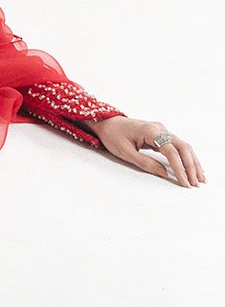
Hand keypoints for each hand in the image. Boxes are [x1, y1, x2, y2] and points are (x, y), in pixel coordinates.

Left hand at [87, 116, 205, 186]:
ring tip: (199, 178)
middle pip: (182, 146)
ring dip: (192, 162)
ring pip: (183, 146)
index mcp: (150, 131)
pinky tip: (192, 168)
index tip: (185, 182)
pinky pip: (177, 146)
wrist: (106, 123)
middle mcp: (159, 128)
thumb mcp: (126, 153)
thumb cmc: (113, 136)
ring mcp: (161, 130)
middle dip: (191, 165)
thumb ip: (146, 163)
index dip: (179, 168)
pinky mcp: (160, 134)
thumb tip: (165, 174)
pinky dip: (186, 157)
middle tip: (196, 183)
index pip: (171, 150)